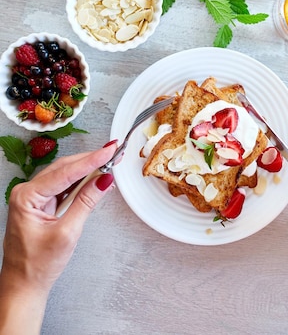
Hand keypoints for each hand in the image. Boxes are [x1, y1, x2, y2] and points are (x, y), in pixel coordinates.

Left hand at [0, 143, 116, 334]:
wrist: (24, 286)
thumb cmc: (37, 266)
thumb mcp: (67, 233)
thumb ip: (86, 202)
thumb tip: (103, 181)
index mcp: (26, 197)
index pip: (65, 172)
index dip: (91, 160)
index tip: (109, 150)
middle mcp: (26, 192)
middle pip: (64, 168)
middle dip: (91, 160)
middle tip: (113, 152)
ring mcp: (33, 197)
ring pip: (65, 175)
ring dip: (87, 169)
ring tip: (109, 162)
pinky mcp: (40, 203)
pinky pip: (63, 186)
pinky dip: (80, 182)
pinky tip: (95, 178)